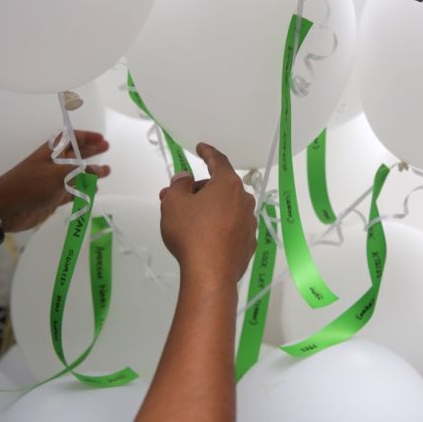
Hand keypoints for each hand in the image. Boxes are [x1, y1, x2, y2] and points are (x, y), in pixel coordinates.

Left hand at [0, 131, 110, 231]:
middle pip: (76, 154)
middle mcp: (54, 165)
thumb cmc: (30, 185)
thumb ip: (80, 172)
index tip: (101, 138)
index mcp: (51, 153)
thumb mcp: (57, 174)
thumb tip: (98, 170)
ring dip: (91, 172)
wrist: (5, 208)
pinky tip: (94, 191)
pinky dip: (84, 191)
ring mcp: (54, 182)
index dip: (86, 137)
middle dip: (91, 151)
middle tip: (107, 147)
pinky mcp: (54, 198)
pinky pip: (73, 192)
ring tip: (107, 171)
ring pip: (77, 174)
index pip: (71, 139)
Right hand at [159, 143, 256, 286]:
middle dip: (199, 189)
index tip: (201, 148)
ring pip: (226, 207)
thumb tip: (185, 178)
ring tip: (186, 220)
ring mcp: (249, 222)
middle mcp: (243, 200)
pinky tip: (203, 236)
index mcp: (228, 185)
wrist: (210, 274)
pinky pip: (231, 226)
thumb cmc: (191, 234)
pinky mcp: (248, 243)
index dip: (207, 153)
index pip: (218, 161)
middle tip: (177, 198)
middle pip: (220, 187)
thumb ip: (178, 185)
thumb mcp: (174, 203)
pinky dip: (218, 225)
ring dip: (208, 208)